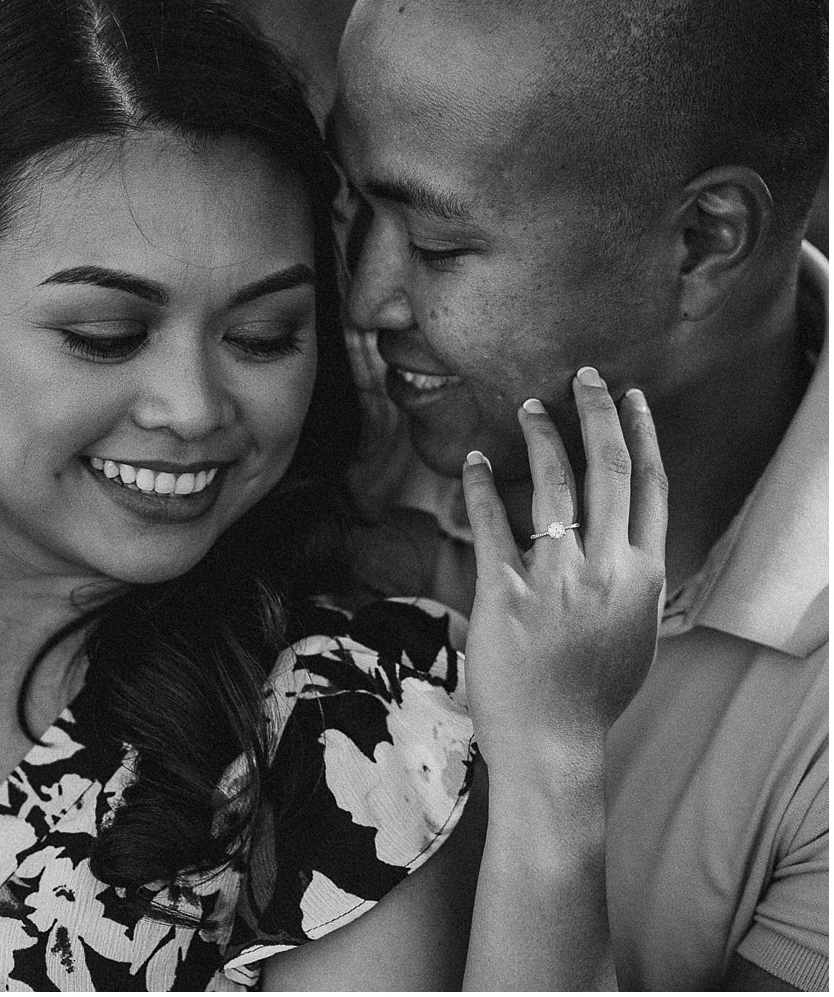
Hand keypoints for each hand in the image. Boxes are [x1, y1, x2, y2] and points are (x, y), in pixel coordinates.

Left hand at [462, 371, 666, 785]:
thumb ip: (634, 581)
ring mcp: (556, 582)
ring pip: (554, 484)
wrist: (553, 748)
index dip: (644, 435)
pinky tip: (473, 460)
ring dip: (542, 436)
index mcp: (643, 579)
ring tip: (529, 405)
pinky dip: (480, 485)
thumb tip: (630, 539)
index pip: (652, 489)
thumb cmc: (592, 693)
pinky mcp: (505, 595)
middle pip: (610, 470)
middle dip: (597, 413)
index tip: (632, 398)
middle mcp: (606, 573)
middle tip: (583, 377)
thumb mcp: (634, 633)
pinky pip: (491, 524)